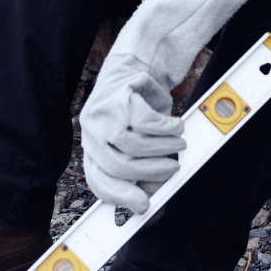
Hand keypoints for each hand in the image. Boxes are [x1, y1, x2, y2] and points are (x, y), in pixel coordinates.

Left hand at [79, 53, 186, 212]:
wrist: (132, 64)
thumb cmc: (134, 107)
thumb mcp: (133, 138)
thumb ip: (139, 165)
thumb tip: (152, 192)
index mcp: (91, 148)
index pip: (99, 180)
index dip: (121, 196)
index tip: (143, 206)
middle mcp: (91, 133)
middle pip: (118, 166)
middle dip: (151, 172)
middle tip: (173, 168)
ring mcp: (102, 115)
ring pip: (134, 145)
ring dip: (163, 148)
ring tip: (179, 144)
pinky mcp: (119, 97)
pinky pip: (146, 122)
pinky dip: (166, 128)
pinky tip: (176, 126)